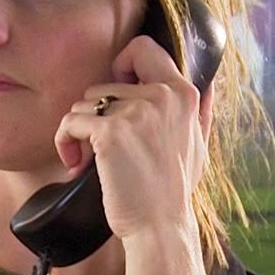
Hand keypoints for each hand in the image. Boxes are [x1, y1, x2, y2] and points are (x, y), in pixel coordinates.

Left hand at [53, 32, 209, 245]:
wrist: (160, 226)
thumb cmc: (174, 190)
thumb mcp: (199, 145)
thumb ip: (201, 111)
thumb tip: (209, 82)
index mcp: (183, 94)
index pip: (143, 48)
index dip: (121, 65)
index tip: (115, 96)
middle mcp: (161, 96)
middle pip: (103, 84)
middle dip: (95, 114)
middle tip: (100, 146)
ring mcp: (135, 113)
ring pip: (83, 104)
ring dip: (79, 132)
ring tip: (90, 161)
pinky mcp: (110, 132)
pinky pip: (70, 122)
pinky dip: (65, 142)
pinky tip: (76, 164)